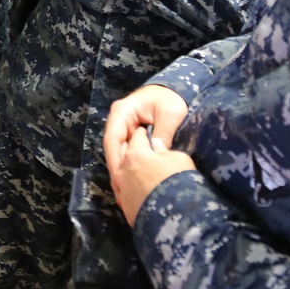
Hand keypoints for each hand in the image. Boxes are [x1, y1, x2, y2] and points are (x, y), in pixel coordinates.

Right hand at [103, 85, 190, 223]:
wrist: (177, 91)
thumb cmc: (173, 99)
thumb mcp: (171, 113)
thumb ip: (163, 132)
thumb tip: (157, 153)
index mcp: (122, 112)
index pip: (113, 139)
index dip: (115, 161)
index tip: (120, 180)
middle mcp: (118, 121)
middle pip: (112, 150)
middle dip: (117, 172)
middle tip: (123, 195)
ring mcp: (123, 128)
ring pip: (117, 154)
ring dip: (121, 173)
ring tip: (126, 196)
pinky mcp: (130, 136)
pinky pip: (126, 154)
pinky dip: (128, 169)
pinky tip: (132, 185)